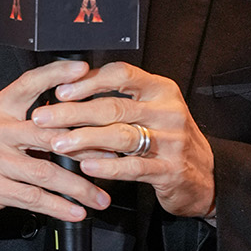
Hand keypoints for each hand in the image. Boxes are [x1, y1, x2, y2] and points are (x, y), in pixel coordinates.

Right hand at [0, 60, 112, 241]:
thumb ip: (30, 123)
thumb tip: (78, 120)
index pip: (28, 83)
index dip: (56, 74)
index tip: (84, 69)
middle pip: (46, 132)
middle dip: (85, 145)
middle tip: (113, 155)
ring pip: (45, 171)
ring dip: (78, 187)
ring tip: (101, 197)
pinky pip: (34, 197)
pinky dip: (60, 206)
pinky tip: (78, 212)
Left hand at [30, 62, 215, 220]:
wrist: (206, 176)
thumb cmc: (170, 140)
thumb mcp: (153, 111)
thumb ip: (121, 100)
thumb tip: (71, 93)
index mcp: (160, 90)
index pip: (121, 74)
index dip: (88, 81)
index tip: (61, 90)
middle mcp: (167, 111)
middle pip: (112, 106)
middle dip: (72, 112)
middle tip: (44, 118)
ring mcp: (170, 141)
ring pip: (119, 135)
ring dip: (83, 139)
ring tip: (57, 143)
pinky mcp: (169, 169)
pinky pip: (132, 167)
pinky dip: (106, 166)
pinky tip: (86, 166)